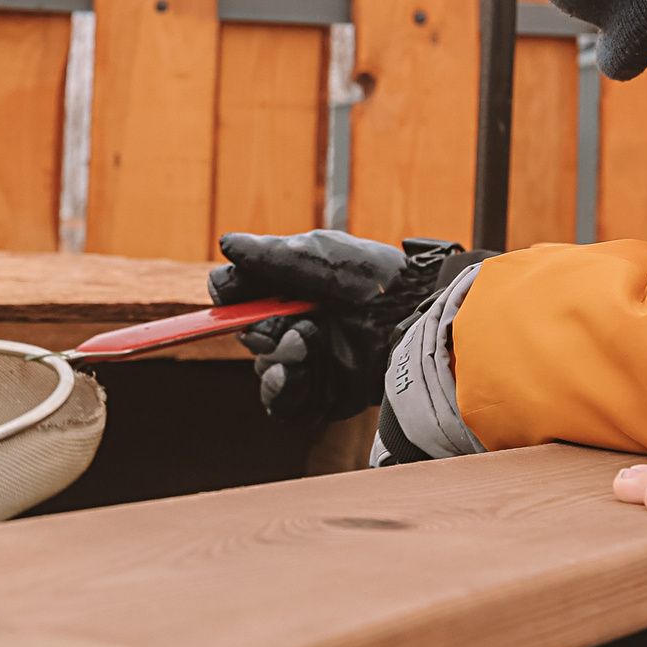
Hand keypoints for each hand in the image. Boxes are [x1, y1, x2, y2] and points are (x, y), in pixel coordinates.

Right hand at [209, 230, 458, 423]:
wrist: (420, 320)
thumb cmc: (377, 280)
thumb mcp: (324, 257)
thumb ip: (273, 254)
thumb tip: (227, 243)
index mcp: (290, 287)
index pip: (237, 292)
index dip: (229, 295)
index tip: (231, 295)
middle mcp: (295, 323)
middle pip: (248, 335)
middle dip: (264, 331)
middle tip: (296, 326)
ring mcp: (308, 361)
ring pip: (264, 371)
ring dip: (279, 359)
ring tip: (310, 346)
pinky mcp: (322, 394)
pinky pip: (284, 404)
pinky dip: (284, 391)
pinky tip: (298, 375)